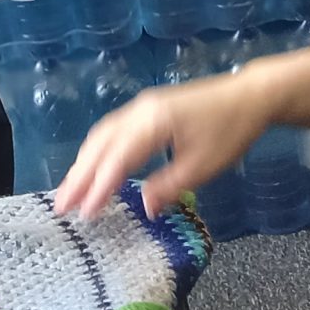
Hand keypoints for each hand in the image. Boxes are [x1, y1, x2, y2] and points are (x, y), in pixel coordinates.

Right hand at [52, 69, 271, 221]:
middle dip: (79, 177)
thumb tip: (144, 207)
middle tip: (61, 206)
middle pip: (99, 145)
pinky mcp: (146, 108)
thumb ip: (169, 187)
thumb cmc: (230, 132)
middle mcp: (139, 111)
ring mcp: (140, 106)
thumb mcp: (203, 167)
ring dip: (83, 163)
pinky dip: (96, 150)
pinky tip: (92, 166)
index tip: (85, 213)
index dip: (99, 188)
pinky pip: (111, 129)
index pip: (117, 159)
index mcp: (153, 124)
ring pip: (101, 135)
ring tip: (69, 191)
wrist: (249, 96)